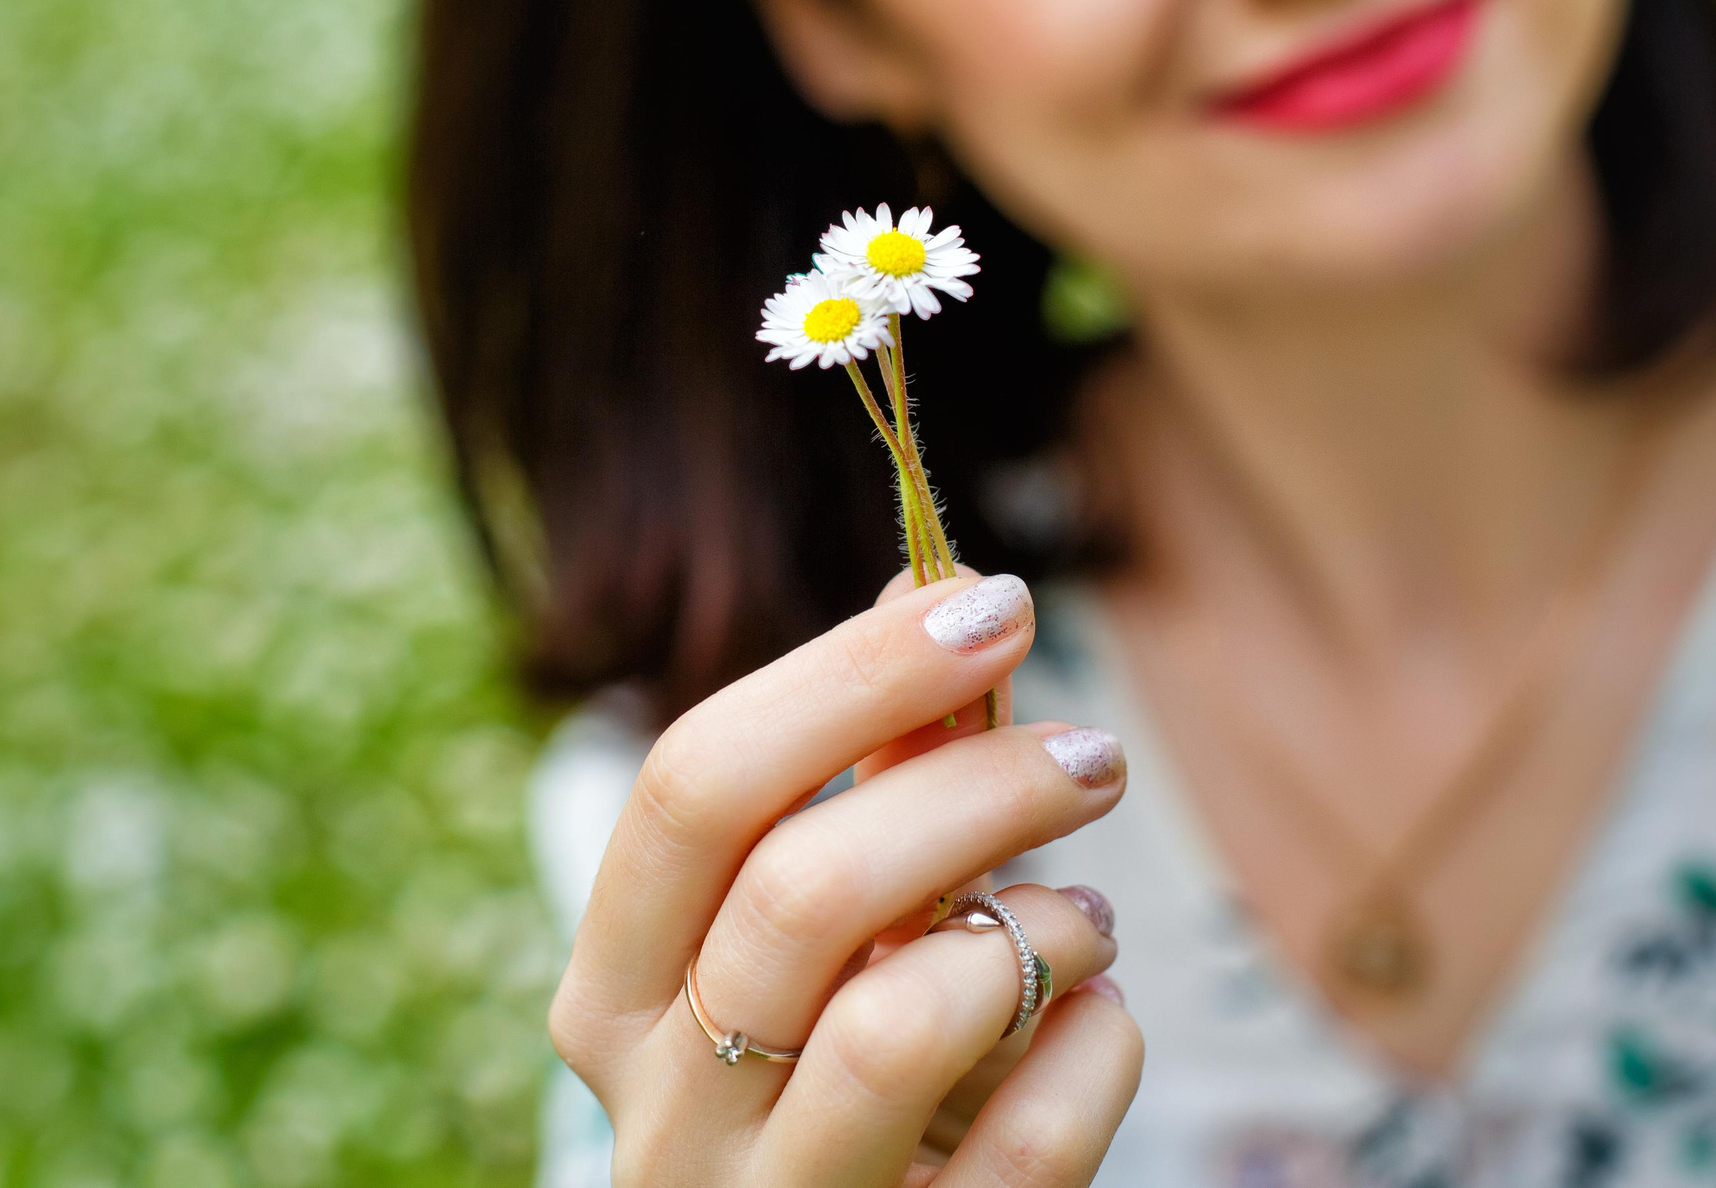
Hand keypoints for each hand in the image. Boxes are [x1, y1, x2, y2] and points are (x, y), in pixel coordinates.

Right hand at [548, 572, 1141, 1185]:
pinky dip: (1095, 1051)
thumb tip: (934, 585)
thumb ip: (869, 773)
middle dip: (975, 790)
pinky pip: (1025, 1151)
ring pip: (897, 1028)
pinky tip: (1100, 1014)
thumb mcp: (822, 938)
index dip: (849, 674)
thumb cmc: (834, 1077)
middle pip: (801, 889)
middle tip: (1091, 755)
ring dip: (1033, 934)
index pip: (693, 788)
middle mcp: (662, 1113)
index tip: (989, 605)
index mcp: (615, 994)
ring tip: (1087, 916)